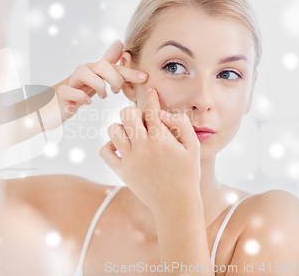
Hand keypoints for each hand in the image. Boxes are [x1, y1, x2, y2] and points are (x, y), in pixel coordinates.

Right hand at [55, 40, 147, 122]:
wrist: (53, 106)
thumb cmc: (77, 92)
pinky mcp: (61, 94)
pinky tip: (88, 102)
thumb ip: (108, 64)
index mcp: (93, 69)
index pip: (113, 66)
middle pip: (101, 65)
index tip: (144, 77)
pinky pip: (70, 90)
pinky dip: (81, 96)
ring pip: (84, 72)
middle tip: (117, 91)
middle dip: (115, 78)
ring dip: (98, 85)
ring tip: (104, 96)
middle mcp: (82, 72)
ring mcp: (70, 82)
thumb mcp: (96, 78)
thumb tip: (119, 42)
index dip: (129, 70)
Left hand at [99, 88, 200, 212]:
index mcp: (161, 139)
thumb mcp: (193, 147)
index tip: (151, 93)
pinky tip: (122, 147)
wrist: (176, 205)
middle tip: (143, 121)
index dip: (151, 98)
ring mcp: (130, 159)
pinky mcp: (121, 171)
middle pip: (126, 114)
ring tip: (132, 134)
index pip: (150, 109)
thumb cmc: (187, 175)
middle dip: (134, 112)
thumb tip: (163, 113)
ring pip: (113, 130)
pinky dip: (110, 146)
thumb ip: (181, 124)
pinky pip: (105, 151)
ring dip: (121, 127)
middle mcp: (142, 147)